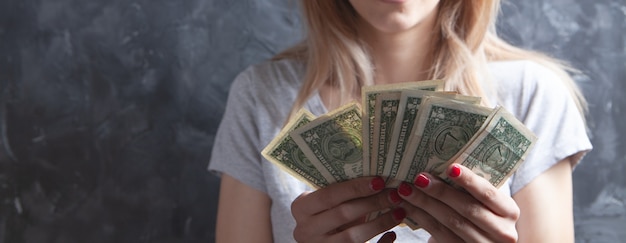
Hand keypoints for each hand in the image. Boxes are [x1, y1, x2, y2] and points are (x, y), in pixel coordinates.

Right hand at [291, 176, 405, 242]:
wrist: (319, 241)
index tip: (379, 181)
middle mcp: (304, 230)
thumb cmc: (326, 214)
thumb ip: (341, 192)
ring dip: (379, 223)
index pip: (329, 195)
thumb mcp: (325, 203)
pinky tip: (392, 234)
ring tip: (399, 212)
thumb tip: (376, 174)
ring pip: (352, 237)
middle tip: (394, 194)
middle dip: (372, 203)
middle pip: (343, 214)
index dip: (355, 188)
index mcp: (301, 208)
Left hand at [396, 164, 519, 242]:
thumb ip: (473, 187)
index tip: (450, 167)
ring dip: (424, 205)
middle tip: (418, 178)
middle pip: (467, 209)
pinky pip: (439, 235)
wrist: (484, 241)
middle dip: (440, 192)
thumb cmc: (483, 213)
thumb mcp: (487, 201)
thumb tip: (442, 162)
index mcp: (509, 212)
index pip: (488, 194)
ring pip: (450, 223)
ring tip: (406, 190)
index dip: (469, 181)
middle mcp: (502, 232)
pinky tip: (408, 207)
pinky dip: (421, 219)